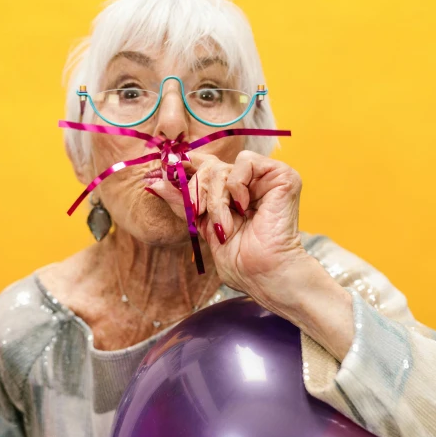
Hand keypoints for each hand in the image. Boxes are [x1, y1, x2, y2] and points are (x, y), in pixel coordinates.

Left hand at [149, 150, 311, 305]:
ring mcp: (266, 178)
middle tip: (202, 216)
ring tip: (227, 225)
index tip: (165, 171)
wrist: (264, 274)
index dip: (185, 166)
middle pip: (208, 167)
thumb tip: (153, 182)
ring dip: (216, 200)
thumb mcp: (202, 227)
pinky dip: (236, 186)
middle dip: (197, 194)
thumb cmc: (241, 262)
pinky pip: (245, 161)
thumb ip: (182, 202)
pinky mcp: (282, 176)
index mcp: (234, 193)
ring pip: (221, 167)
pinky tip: (245, 207)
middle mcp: (250, 182)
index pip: (206, 165)